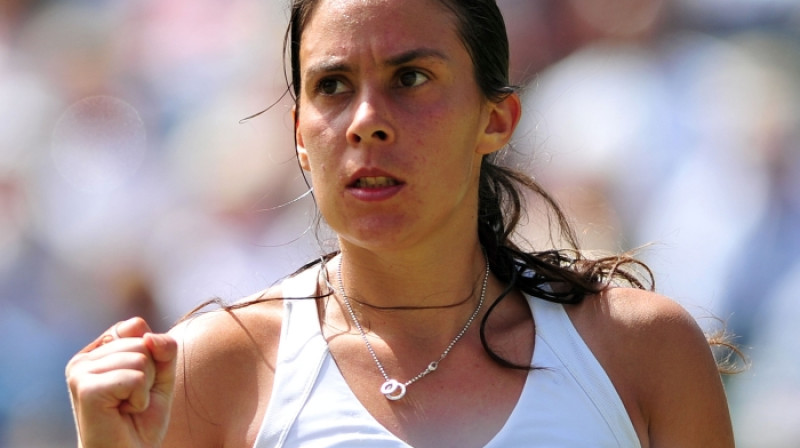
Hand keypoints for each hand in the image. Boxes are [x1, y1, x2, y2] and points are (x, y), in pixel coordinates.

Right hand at [66, 318, 177, 447]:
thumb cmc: (140, 421)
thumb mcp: (161, 377)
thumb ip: (164, 350)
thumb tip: (150, 337)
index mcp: (96, 352)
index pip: (137, 326)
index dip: (151, 355)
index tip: (138, 383)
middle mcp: (83, 359)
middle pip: (142, 342)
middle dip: (151, 375)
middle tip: (132, 400)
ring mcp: (80, 372)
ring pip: (141, 359)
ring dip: (145, 389)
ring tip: (127, 407)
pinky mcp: (86, 388)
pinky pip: (136, 378)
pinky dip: (140, 399)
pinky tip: (123, 412)